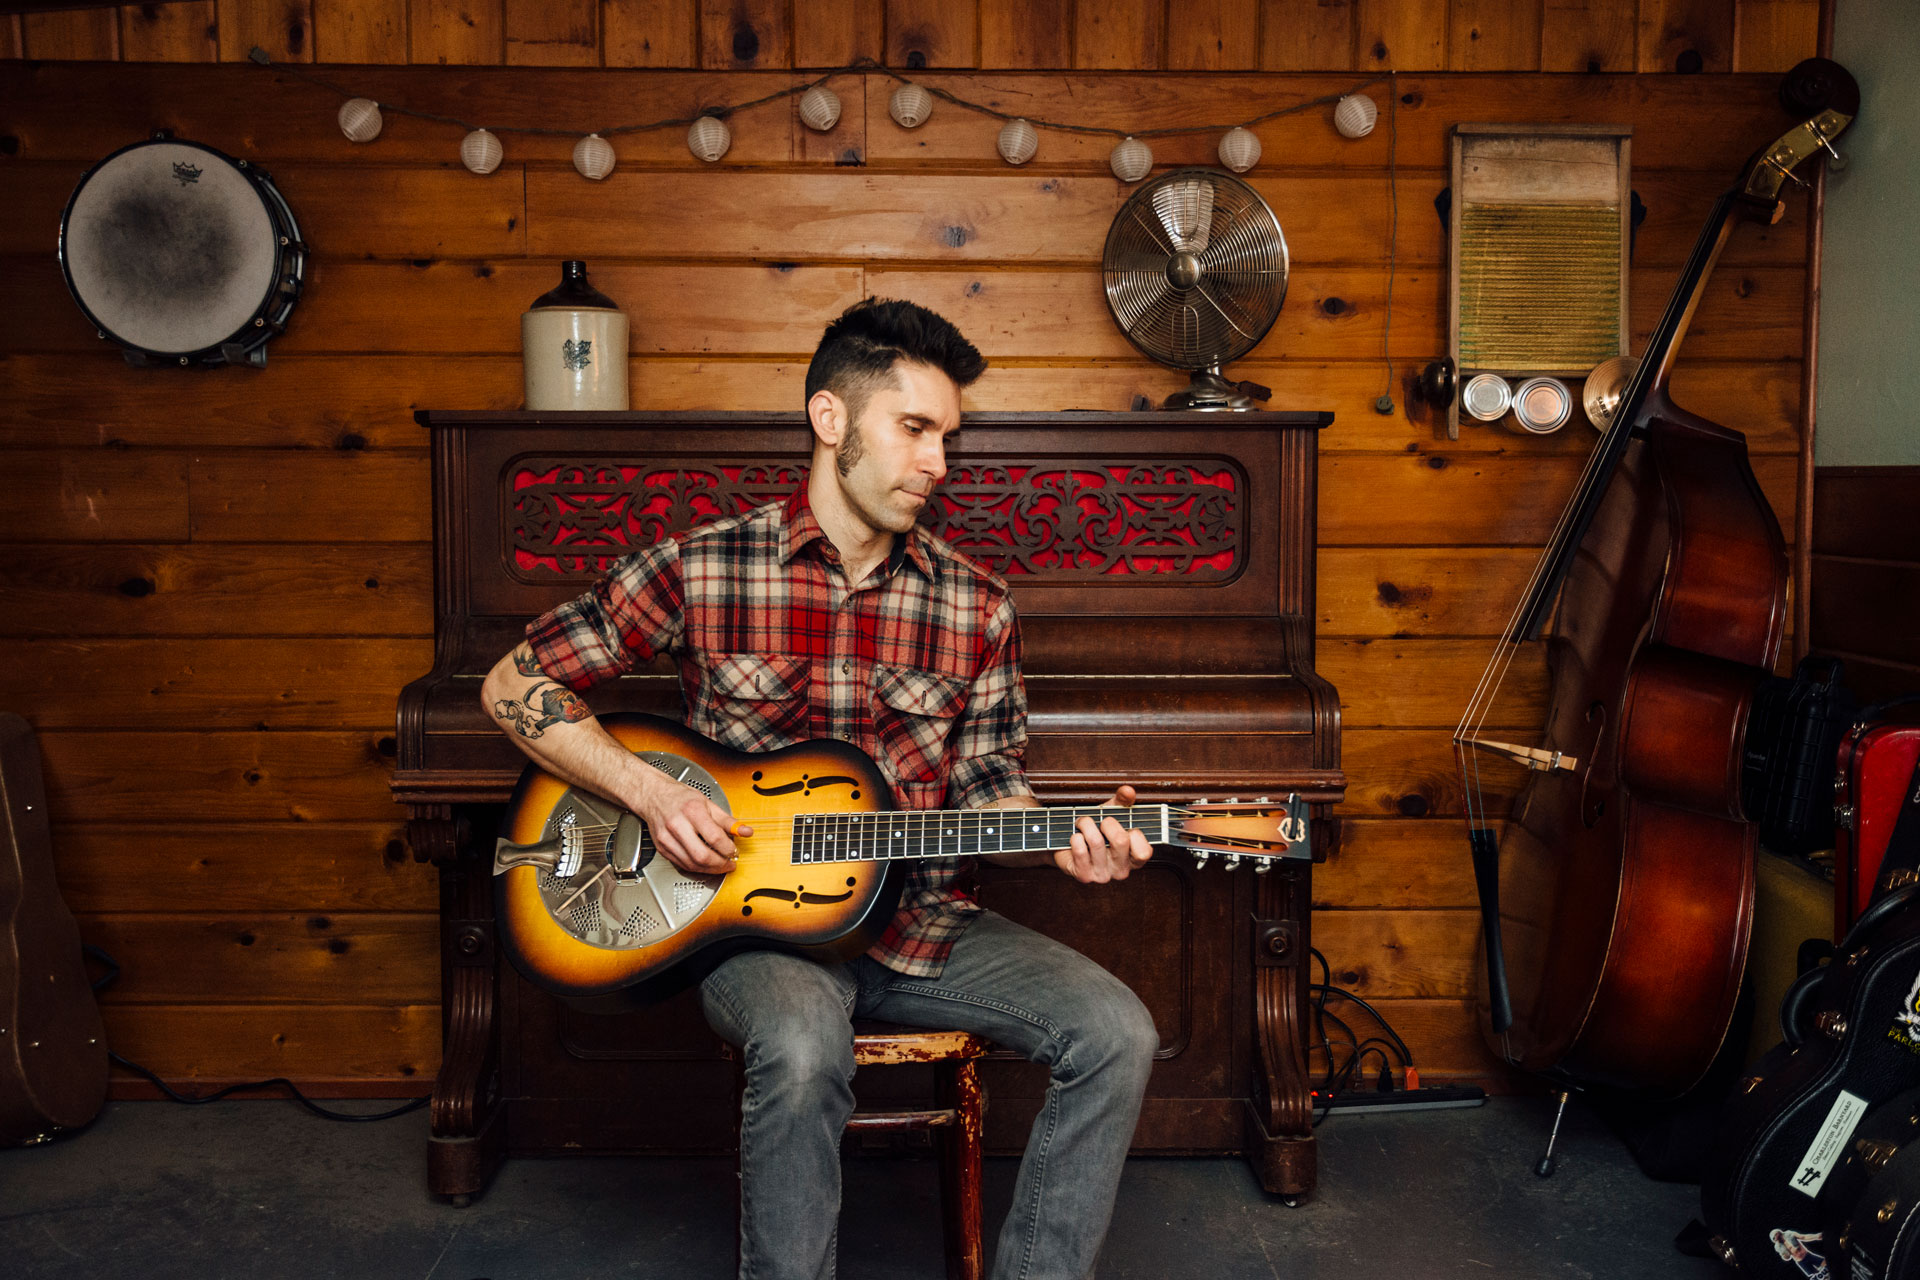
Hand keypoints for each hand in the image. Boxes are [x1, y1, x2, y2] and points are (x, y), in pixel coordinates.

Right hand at [632, 771, 749, 874]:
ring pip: (691, 864)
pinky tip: (705, 864)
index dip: (728, 849)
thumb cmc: (680, 797)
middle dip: (720, 864)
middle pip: (702, 855)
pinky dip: (696, 868)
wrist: (653, 796)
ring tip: (720, 865)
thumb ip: (728, 820)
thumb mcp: (708, 803)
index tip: (735, 851)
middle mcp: (677, 825)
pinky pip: (682, 864)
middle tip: (730, 863)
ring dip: (709, 869)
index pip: (714, 837)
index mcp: (692, 810)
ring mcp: (667, 838)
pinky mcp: (662, 848)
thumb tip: (745, 832)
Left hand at [1052, 785, 1153, 884]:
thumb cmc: (1096, 831)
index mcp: (1133, 859)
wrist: (1069, 845)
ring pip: (1097, 842)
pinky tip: (1076, 838)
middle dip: (1107, 823)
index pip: (1144, 851)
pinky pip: (1080, 850)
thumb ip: (1122, 801)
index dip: (1134, 833)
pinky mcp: (1084, 876)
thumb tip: (1128, 791)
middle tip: (1101, 821)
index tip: (1125, 826)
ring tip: (1082, 823)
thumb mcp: (1112, 814)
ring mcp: (1103, 875)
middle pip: (1120, 841)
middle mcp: (1121, 871)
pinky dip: (1075, 837)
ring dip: (1086, 824)